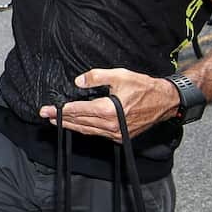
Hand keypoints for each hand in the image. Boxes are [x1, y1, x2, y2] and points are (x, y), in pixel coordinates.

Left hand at [38, 68, 182, 140]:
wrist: (164, 102)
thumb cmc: (145, 88)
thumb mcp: (120, 75)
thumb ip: (96, 77)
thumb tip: (79, 82)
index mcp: (109, 110)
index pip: (78, 111)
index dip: (61, 110)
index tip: (47, 110)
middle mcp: (111, 125)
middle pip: (80, 123)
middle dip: (61, 119)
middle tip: (46, 115)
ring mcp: (116, 133)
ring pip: (87, 130)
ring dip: (71, 126)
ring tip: (58, 121)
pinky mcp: (120, 137)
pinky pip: (98, 133)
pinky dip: (86, 129)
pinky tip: (78, 125)